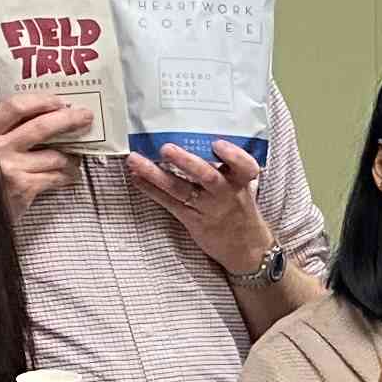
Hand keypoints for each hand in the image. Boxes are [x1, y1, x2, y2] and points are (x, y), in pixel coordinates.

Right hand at [0, 95, 87, 211]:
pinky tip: (70, 176)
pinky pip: (55, 178)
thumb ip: (5, 133)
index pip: (15, 107)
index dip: (41, 101)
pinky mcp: (23, 188)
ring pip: (54, 155)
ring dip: (72, 157)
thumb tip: (44, 118)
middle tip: (85, 117)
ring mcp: (11, 168)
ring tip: (76, 158)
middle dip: (68, 120)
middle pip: (41, 128)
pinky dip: (68, 176)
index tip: (59, 101)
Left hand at [122, 140, 271, 277]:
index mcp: (240, 181)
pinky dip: (151, 189)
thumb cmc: (239, 207)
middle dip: (186, 162)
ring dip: (156, 174)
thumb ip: (227, 164)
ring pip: (181, 189)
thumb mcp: (242, 185)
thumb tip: (200, 134)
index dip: (232, 155)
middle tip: (166, 148)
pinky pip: (169, 203)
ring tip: (136, 160)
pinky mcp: (193, 220)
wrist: (246, 247)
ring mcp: (207, 208)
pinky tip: (136, 177)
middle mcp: (225, 194)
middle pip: (207, 177)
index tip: (217, 143)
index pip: (245, 166)